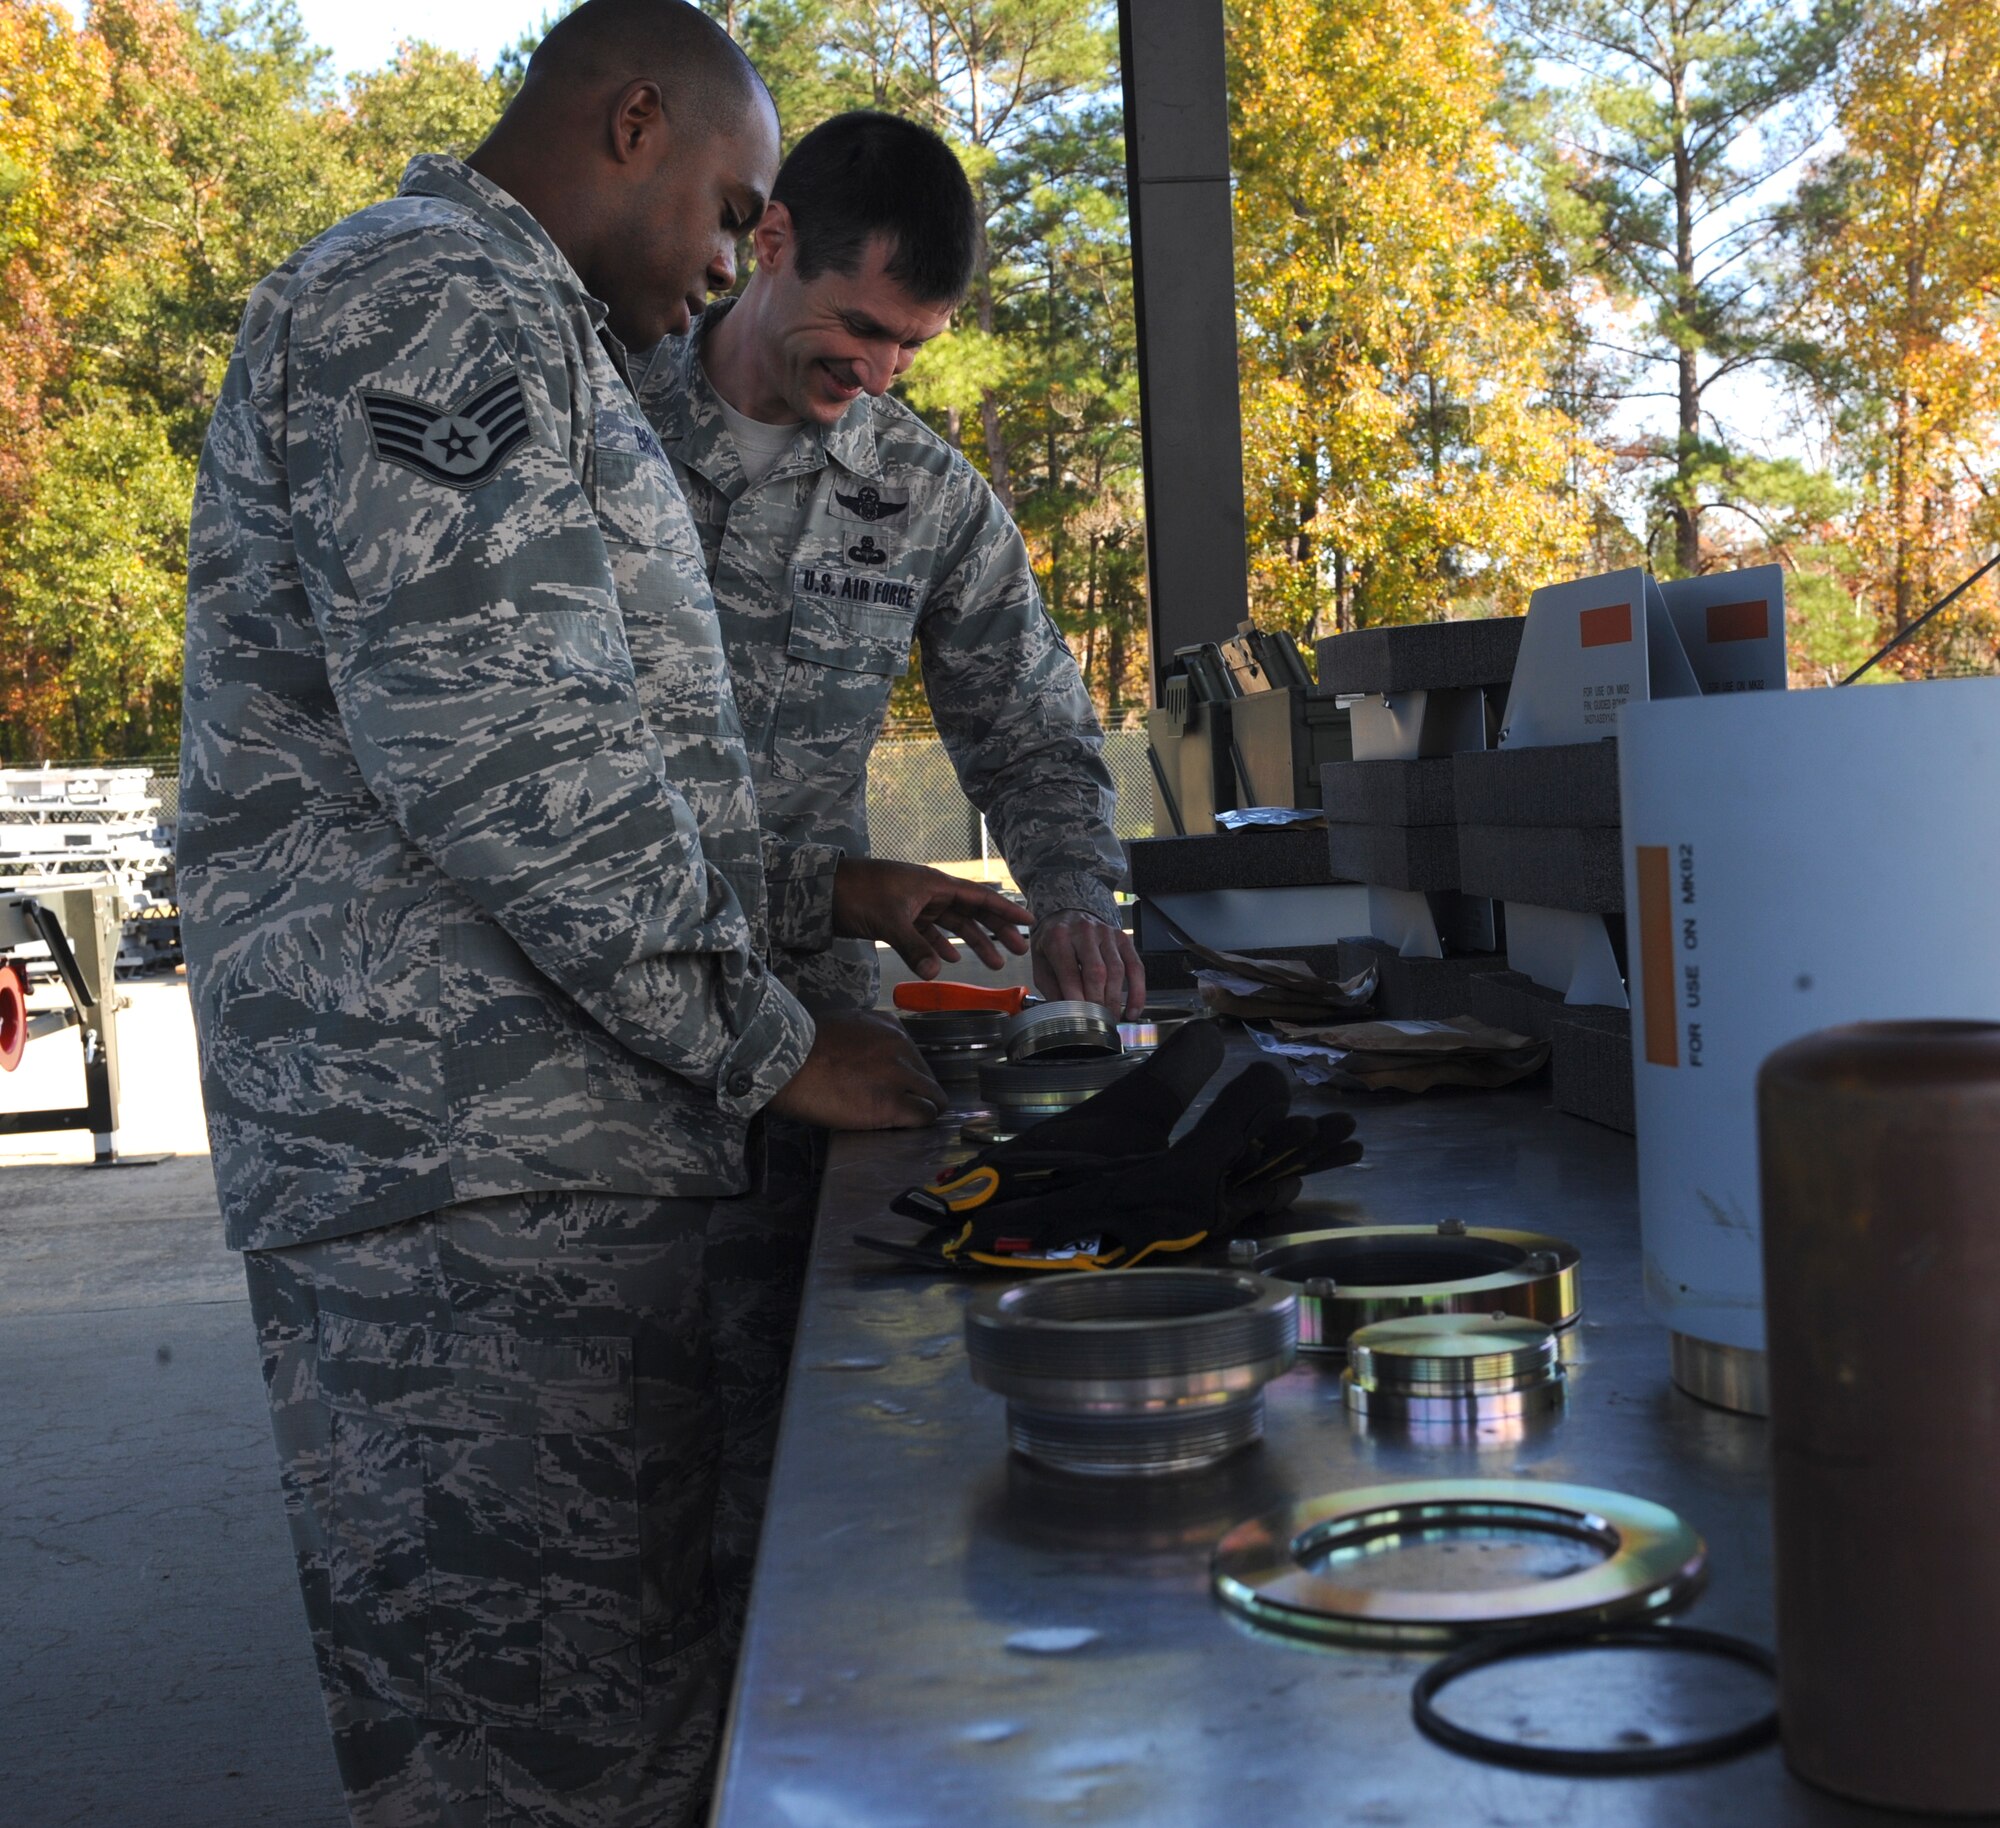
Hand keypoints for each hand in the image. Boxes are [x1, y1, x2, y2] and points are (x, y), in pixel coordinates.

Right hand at [767, 1010, 947, 1129]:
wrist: (786, 1062)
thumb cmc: (802, 1047)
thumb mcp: (843, 1024)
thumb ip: (866, 1037)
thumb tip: (871, 1056)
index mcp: (890, 1027)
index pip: (915, 1055)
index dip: (906, 1074)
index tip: (893, 1085)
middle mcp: (901, 1046)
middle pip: (927, 1076)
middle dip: (915, 1092)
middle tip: (897, 1105)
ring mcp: (899, 1074)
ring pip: (934, 1098)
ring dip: (921, 1109)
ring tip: (902, 1119)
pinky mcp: (891, 1103)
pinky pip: (924, 1116)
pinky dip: (916, 1124)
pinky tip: (902, 1126)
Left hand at [830, 858, 1028, 980]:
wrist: (823, 890)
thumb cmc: (858, 893)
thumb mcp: (890, 920)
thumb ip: (915, 947)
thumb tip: (937, 973)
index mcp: (934, 884)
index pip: (980, 897)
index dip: (1005, 910)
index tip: (1028, 921)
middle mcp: (930, 893)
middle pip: (971, 912)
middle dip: (995, 931)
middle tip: (1017, 951)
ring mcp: (916, 906)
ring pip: (952, 925)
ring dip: (971, 943)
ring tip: (992, 963)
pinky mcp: (900, 918)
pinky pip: (929, 934)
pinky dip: (940, 947)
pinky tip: (949, 961)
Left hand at [1031, 910, 1145, 1017]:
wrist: (1067, 915)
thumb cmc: (1053, 942)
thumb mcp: (1041, 962)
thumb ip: (1050, 987)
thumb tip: (1064, 1014)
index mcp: (1059, 938)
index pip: (1069, 972)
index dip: (1076, 998)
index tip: (1080, 1018)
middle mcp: (1084, 932)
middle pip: (1097, 972)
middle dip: (1098, 1002)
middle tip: (1097, 1022)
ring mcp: (1106, 934)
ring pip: (1117, 970)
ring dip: (1115, 1000)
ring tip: (1111, 1019)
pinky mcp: (1123, 938)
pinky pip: (1136, 967)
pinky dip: (1137, 991)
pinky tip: (1133, 1010)